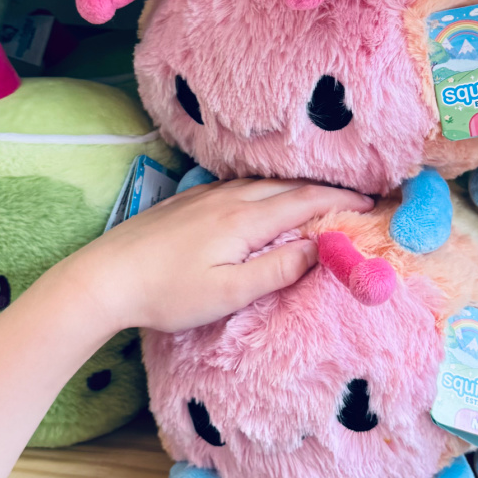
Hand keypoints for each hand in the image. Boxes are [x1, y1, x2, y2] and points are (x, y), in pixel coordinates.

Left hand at [57, 178, 373, 335]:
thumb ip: (277, 269)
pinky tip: (265, 197)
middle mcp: (229, 199)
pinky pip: (241, 185)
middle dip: (327, 191)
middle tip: (357, 200)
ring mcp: (206, 196)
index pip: (306, 202)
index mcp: (245, 220)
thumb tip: (319, 247)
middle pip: (289, 187)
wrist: (105, 277)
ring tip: (320, 197)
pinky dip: (268, 189)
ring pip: (264, 183)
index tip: (371, 205)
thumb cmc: (167, 294)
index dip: (342, 203)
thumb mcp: (228, 292)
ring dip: (297, 188)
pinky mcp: (188, 201)